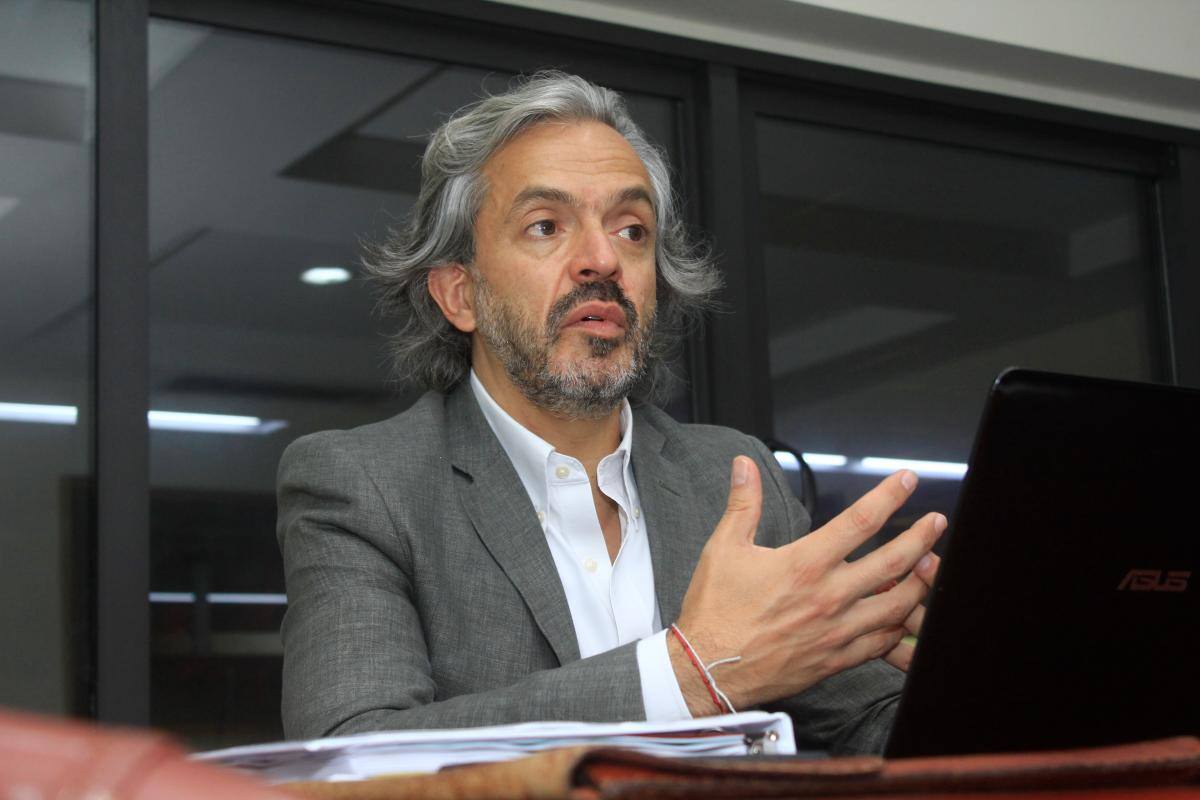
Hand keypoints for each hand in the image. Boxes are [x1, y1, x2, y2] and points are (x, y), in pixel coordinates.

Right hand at [670, 456, 945, 714]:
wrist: (708, 670)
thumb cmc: (714, 609)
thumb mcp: (723, 548)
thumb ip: (743, 504)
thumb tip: (744, 464)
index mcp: (805, 564)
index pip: (860, 521)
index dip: (890, 496)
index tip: (907, 480)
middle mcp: (829, 596)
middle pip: (894, 562)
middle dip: (922, 537)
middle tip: (937, 522)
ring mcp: (837, 630)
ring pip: (898, 605)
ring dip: (922, 583)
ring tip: (932, 565)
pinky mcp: (836, 659)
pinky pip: (882, 643)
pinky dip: (899, 626)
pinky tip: (903, 614)